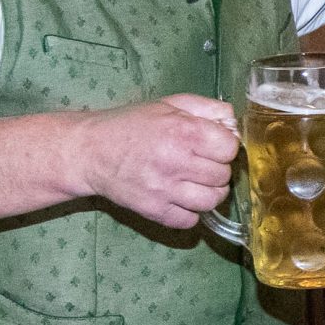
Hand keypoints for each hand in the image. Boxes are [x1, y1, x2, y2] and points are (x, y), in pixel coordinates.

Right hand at [67, 94, 240, 228]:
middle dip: (217, 168)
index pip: (230, 148)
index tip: (212, 145)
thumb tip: (235, 124)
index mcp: (183, 132)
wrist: (90, 151)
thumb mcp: (170, 104)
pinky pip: (190, 220)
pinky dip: (190, 212)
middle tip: (200, 163)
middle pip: (223, 175)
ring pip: (212, 201)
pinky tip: (180, 198)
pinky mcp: (154, 211)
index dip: (224, 146)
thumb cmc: (132, 125)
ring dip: (209, 192)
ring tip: (195, 182)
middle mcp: (176, 162)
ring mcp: (165, 190)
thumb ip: (209, 109)